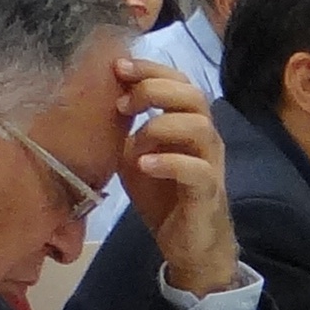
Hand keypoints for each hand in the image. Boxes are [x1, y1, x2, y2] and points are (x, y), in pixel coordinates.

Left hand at [114, 61, 243, 294]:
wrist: (188, 242)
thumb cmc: (163, 195)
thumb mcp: (136, 156)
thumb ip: (126, 130)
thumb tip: (100, 101)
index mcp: (187, 122)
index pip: (179, 81)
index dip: (151, 69)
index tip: (118, 67)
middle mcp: (204, 137)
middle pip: (193, 95)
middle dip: (155, 90)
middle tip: (124, 102)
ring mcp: (210, 162)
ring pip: (200, 126)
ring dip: (162, 125)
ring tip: (136, 138)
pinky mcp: (208, 190)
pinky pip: (197, 169)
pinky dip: (169, 162)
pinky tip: (145, 165)